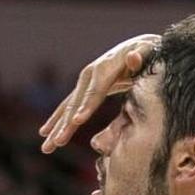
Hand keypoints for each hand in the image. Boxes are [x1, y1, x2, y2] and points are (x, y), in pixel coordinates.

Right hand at [39, 34, 159, 152]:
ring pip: (68, 106)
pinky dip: (57, 120)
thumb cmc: (148, 53)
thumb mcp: (148, 53)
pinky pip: (68, 106)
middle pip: (76, 101)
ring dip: (57, 127)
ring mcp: (85, 81)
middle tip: (57, 142)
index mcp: (106, 67)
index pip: (96, 90)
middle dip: (66, 123)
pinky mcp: (85, 88)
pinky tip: (46, 134)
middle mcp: (90, 73)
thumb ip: (141, 57)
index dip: (86, 105)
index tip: (77, 122)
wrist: (140, 46)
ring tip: (47, 147)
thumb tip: (133, 57)